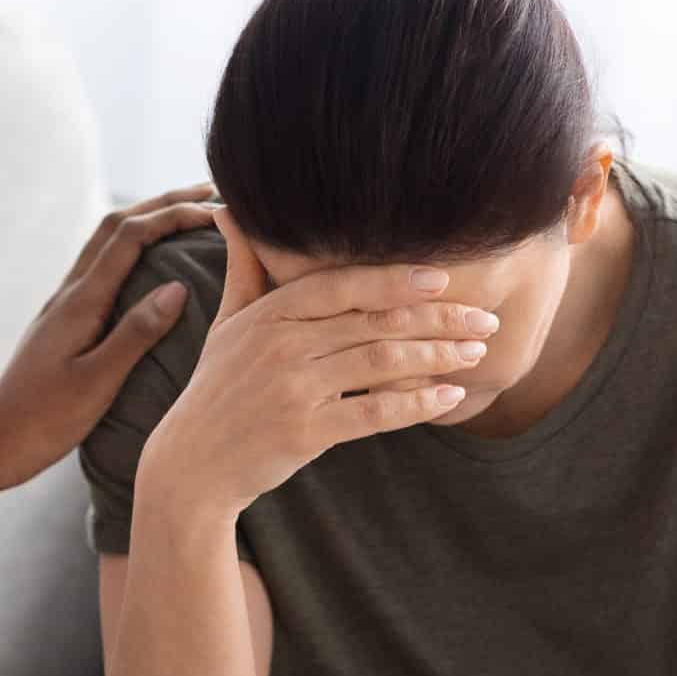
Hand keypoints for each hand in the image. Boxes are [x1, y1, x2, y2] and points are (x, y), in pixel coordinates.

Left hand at [0, 186, 221, 515]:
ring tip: (186, 215)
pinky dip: (131, 249)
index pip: (130, 236)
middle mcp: (68, 293)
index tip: (217, 211)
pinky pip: (101, 268)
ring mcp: (63, 305)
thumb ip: (136, 333)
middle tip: (210, 192)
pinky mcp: (62, 322)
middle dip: (163, 203)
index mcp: (80, 302)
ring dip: (146, 220)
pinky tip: (149, 264)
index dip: (174, 214)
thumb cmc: (45, 420)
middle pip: (116, 225)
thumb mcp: (98, 381)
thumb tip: (177, 287)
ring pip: (106, 243)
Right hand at [136, 225, 497, 522]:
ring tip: (477, 354)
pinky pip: (375, 411)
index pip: (342, 286)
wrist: (191, 465)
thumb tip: (229, 210)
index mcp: (268, 315)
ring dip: (439, 356)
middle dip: (439, 319)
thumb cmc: (216, 390)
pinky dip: (418, 403)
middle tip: (485, 319)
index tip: (445, 280)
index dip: (397, 280)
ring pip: (383, 362)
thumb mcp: (225, 324)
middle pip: (374, 321)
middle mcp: (281, 346)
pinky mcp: (305, 432)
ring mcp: (293, 389)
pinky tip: (451, 396)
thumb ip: (244, 269)